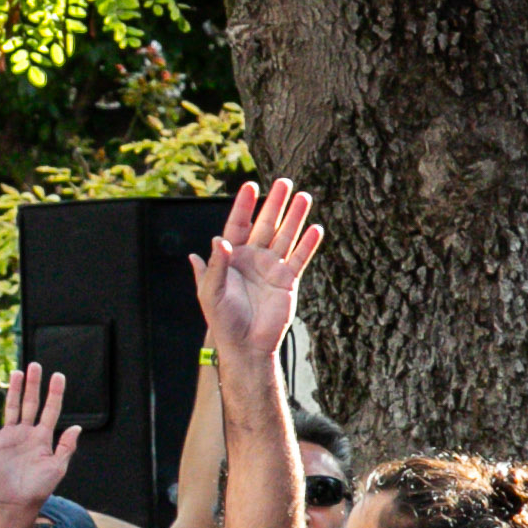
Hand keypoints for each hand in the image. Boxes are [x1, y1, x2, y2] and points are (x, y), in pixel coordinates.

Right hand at [0, 361, 79, 527]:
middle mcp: (27, 433)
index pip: (51, 410)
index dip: (55, 393)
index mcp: (44, 437)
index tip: (58, 376)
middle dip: (33, 385)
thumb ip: (66, 447)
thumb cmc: (39, 488)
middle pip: (31, 403)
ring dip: (14, 391)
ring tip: (17, 373)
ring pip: (13, 408)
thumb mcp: (57, 467)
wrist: (16, 503)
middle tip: (35, 366)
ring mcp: (11, 436)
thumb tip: (77, 427)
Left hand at [191, 178, 319, 361]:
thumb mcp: (211, 293)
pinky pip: (300, 257)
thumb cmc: (224, 321)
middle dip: (274, 203)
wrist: (246, 346)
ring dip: (295, 217)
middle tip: (284, 182)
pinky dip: (308, 244)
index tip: (251, 186)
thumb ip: (214, 266)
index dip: (244, 206)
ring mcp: (271, 268)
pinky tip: (316, 228)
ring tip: (304, 196)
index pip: (238, 225)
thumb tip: (217, 240)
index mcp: (231, 258)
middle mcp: (253, 259)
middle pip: (265, 224)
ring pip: (285, 236)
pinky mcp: (288, 280)